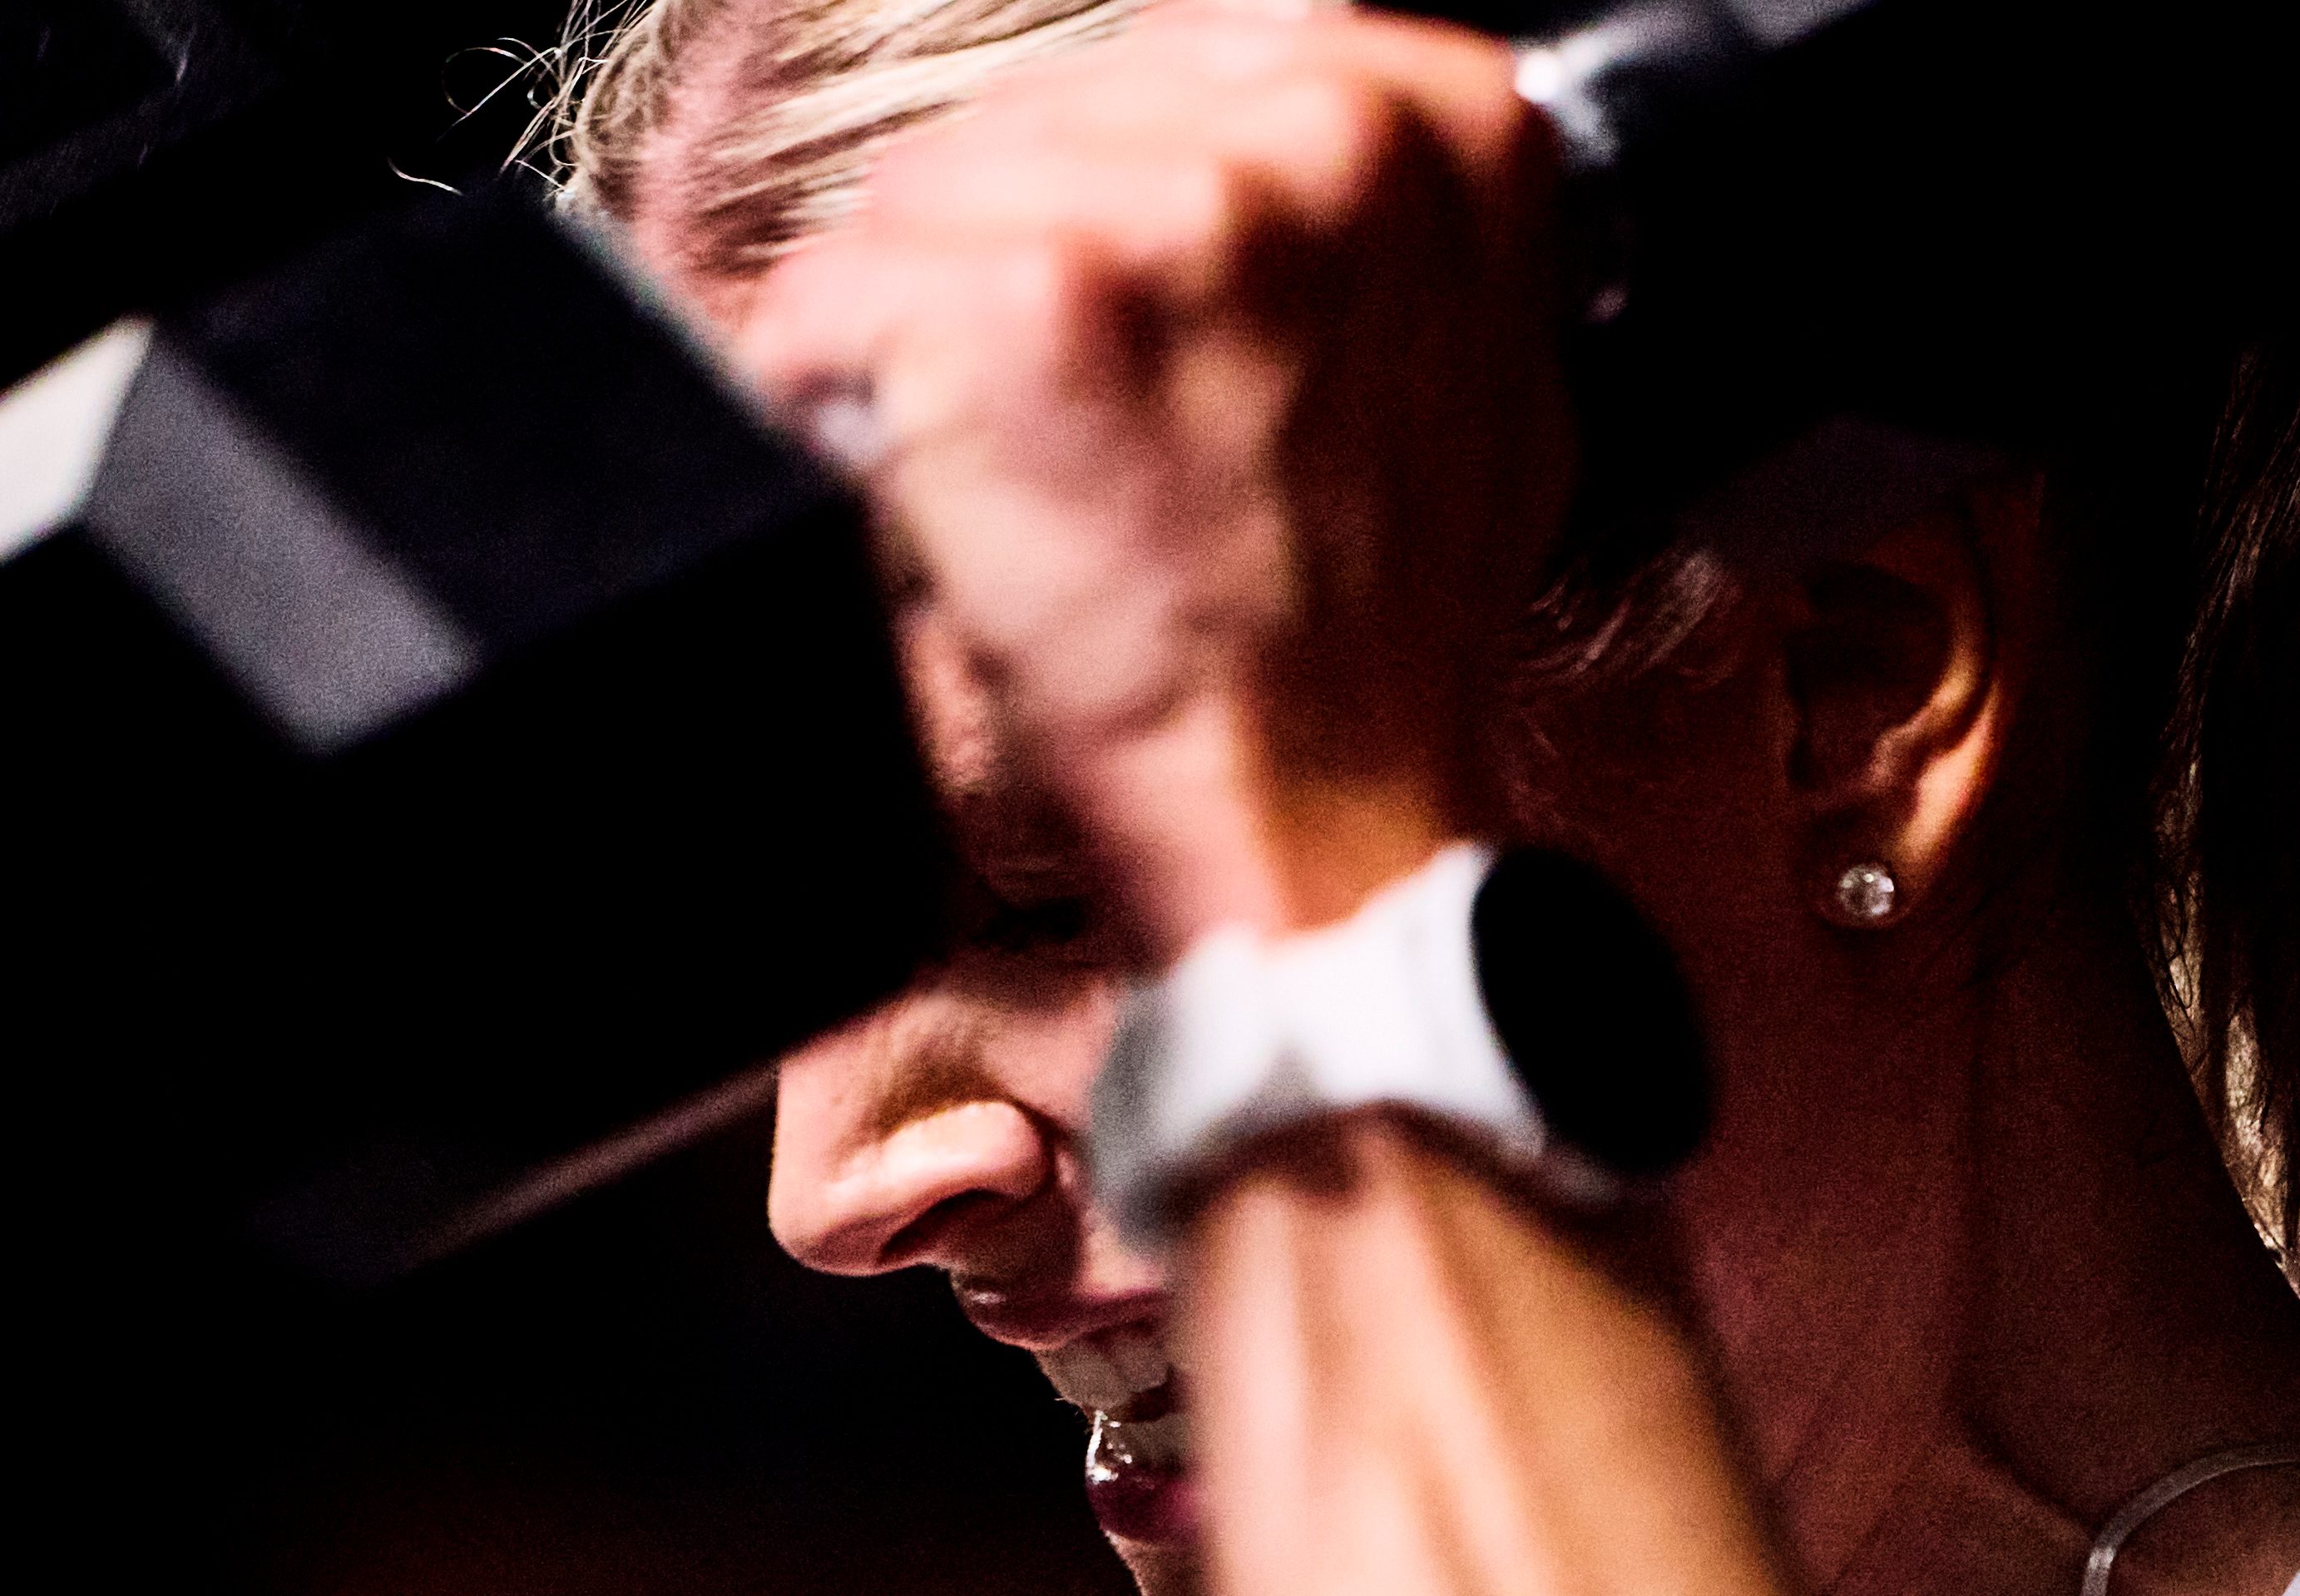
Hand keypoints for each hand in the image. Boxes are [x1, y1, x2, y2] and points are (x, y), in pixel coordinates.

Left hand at [734, 0, 1561, 952]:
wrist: (1320, 815)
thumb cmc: (1375, 639)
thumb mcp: (1476, 381)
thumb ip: (1393, 231)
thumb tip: (1294, 150)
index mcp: (1438, 124)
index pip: (1176, 64)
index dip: (1109, 205)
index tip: (1113, 327)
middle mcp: (1317, 136)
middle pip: (1033, 121)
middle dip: (1002, 269)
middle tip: (1061, 440)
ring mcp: (1166, 210)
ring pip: (918, 204)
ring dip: (917, 343)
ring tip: (1008, 477)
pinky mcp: (1020, 301)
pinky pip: (823, 302)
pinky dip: (829, 405)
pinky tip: (924, 499)